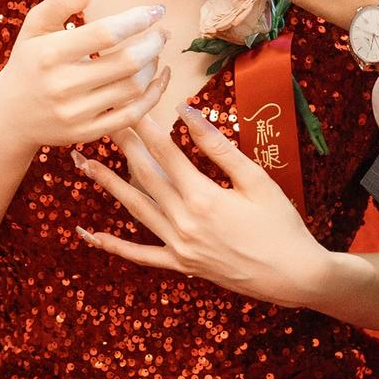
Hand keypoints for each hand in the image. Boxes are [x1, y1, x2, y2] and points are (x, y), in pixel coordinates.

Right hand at [0, 0, 172, 154]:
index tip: (155, 10)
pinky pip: (132, 115)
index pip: (105, 33)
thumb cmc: (29, 62)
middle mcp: (62, 86)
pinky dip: (153, 96)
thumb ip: (61, 1)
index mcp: (50, 54)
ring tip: (155, 52)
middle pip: (126, 63)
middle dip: (153, 43)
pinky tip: (159, 79)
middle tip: (163, 32)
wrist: (10, 115)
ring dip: (154, 66)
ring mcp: (76, 113)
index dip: (136, 20)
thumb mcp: (35, 26)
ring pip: (133, 88)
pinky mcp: (87, 133)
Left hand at [73, 106, 335, 305]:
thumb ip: (218, 147)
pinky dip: (113, 245)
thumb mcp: (256, 180)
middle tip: (102, 121)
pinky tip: (89, 234)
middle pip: (144, 176)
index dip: (145, 126)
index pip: (165, 152)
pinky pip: (140, 254)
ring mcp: (179, 246)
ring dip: (108, 184)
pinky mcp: (181, 265)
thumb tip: (190, 114)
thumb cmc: (282, 224)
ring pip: (136, 208)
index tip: (129, 103)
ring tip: (84, 163)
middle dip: (122, 146)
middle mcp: (184, 222)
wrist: (294, 275)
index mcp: (204, 197)